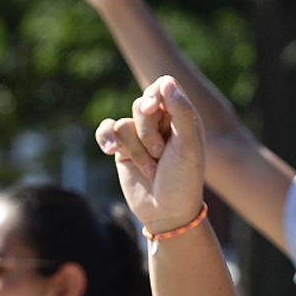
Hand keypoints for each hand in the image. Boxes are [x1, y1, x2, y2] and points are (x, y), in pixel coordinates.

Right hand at [96, 77, 204, 234]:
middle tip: (161, 155)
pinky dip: (107, 139)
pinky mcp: (122, 148)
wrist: (167, 214)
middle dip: (148, 133)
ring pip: (123, 123)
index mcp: (183, 116)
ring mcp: (140, 135)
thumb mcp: (188, 147)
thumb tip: (166, 81)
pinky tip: (110, 151)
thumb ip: (181, 113)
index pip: (163, 87)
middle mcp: (161, 122)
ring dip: (136, 150)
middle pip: (141, 104)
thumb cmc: (184, 181)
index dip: (155, 97)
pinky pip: (106, 130)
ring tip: (151, 168)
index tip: (155, 110)